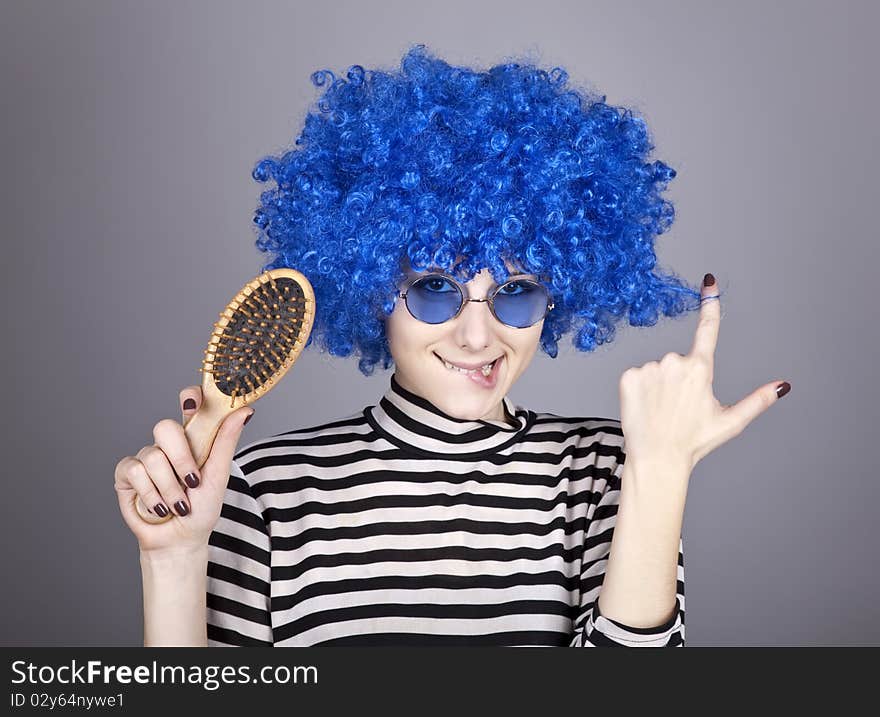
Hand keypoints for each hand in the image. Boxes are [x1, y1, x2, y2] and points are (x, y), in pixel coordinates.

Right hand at [114, 386, 253, 554]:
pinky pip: (135, 471)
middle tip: (193, 482)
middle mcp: (167, 444)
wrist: (180, 540)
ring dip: (170, 488)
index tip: (193, 405)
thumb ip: (226, 441)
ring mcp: (145, 457)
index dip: (190, 397)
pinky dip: (152, 494)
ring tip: (178, 505)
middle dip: (181, 458)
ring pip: (153, 456)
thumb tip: (245, 410)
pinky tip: (159, 507)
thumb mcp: (219, 475)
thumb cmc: (202, 508)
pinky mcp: (127, 473)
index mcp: (193, 438)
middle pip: (164, 427)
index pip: (189, 404)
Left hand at [618, 273, 789, 473]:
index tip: (709, 283)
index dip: (710, 305)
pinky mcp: (627, 377)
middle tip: (678, 408)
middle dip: (679, 379)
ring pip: (656, 370)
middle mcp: (674, 362)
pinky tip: (644, 407)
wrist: (657, 458)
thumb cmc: (694, 442)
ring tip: (661, 411)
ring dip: (658, 385)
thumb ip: (757, 400)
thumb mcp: (729, 421)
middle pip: (678, 361)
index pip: (708, 329)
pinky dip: (639, 389)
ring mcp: (649, 368)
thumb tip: (783, 385)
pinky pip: (636, 376)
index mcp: (700, 369)